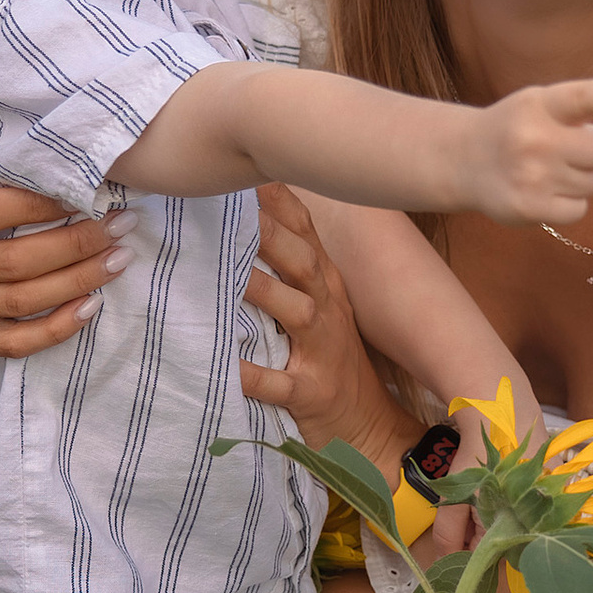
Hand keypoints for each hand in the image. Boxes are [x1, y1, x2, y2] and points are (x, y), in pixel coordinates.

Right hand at [0, 76, 126, 358]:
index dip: (36, 204)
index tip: (82, 188)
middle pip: (13, 262)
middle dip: (74, 243)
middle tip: (120, 223)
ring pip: (19, 303)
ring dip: (76, 283)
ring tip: (118, 259)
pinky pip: (11, 343)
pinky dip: (55, 330)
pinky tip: (90, 307)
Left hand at [239, 185, 412, 465]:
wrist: (368, 429)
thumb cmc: (329, 358)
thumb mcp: (317, 304)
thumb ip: (286, 263)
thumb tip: (241, 214)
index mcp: (324, 284)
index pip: (302, 231)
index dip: (276, 198)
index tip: (245, 162)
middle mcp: (326, 308)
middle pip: (301, 260)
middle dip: (267, 231)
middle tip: (225, 204)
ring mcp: (322, 350)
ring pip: (293, 311)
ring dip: (260, 289)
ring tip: (224, 271)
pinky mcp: (311, 393)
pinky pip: (277, 383)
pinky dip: (250, 375)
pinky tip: (224, 367)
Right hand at [467, 75, 592, 226]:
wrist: (465, 159)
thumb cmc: (521, 127)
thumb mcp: (553, 106)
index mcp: (541, 103)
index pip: (586, 96)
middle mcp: (534, 137)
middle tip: (565, 148)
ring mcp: (531, 175)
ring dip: (579, 179)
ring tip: (546, 169)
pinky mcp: (529, 207)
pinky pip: (580, 209)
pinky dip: (568, 204)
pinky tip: (542, 191)